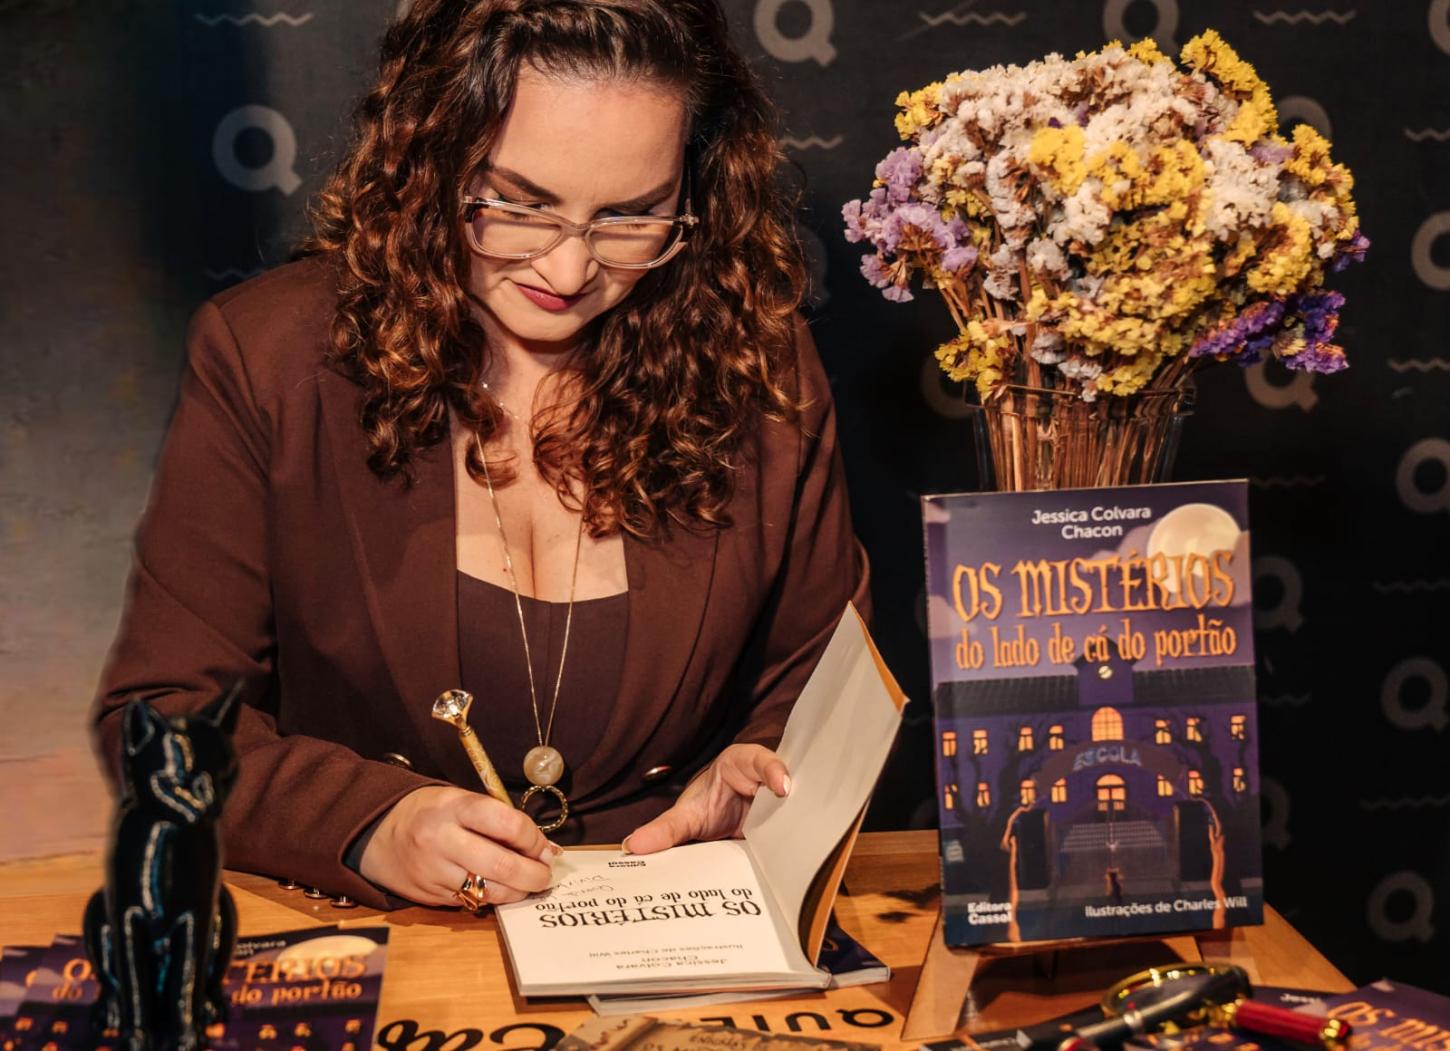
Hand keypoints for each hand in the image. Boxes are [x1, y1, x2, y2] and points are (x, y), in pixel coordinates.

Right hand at [359, 785, 561, 905]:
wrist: (377, 833)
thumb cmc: (430, 812)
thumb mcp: (460, 800)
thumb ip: (498, 819)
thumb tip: (543, 847)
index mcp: (454, 807)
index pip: (505, 823)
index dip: (533, 838)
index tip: (544, 846)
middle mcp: (442, 839)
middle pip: (501, 864)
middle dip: (533, 873)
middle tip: (546, 874)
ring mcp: (434, 871)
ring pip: (489, 890)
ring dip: (519, 891)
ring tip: (530, 884)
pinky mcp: (430, 895)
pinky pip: (472, 901)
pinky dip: (494, 898)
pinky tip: (502, 889)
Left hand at [622, 744, 790, 854]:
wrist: (718, 819)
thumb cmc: (705, 804)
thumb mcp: (687, 816)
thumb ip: (665, 829)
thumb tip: (631, 846)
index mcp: (743, 764)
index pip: (762, 758)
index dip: (772, 769)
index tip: (781, 787)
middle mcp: (767, 779)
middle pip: (790, 784)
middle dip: (797, 801)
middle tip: (802, 818)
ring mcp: (782, 802)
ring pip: (797, 809)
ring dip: (801, 826)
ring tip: (805, 845)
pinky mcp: (788, 824)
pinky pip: (797, 830)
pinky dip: (799, 844)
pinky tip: (800, 862)